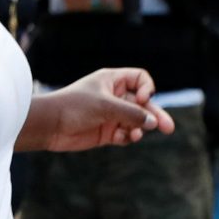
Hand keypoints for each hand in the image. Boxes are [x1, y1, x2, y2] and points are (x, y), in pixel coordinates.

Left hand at [33, 68, 172, 150]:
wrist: (49, 126)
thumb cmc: (73, 107)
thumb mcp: (105, 106)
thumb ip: (131, 113)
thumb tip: (153, 122)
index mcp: (112, 80)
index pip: (141, 80)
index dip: (147, 89)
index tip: (141, 99)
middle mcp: (114, 96)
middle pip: (143, 104)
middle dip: (155, 115)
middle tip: (169, 128)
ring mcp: (111, 115)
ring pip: (136, 121)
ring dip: (139, 128)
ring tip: (134, 135)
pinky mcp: (107, 132)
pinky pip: (126, 135)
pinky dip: (128, 138)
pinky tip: (123, 139)